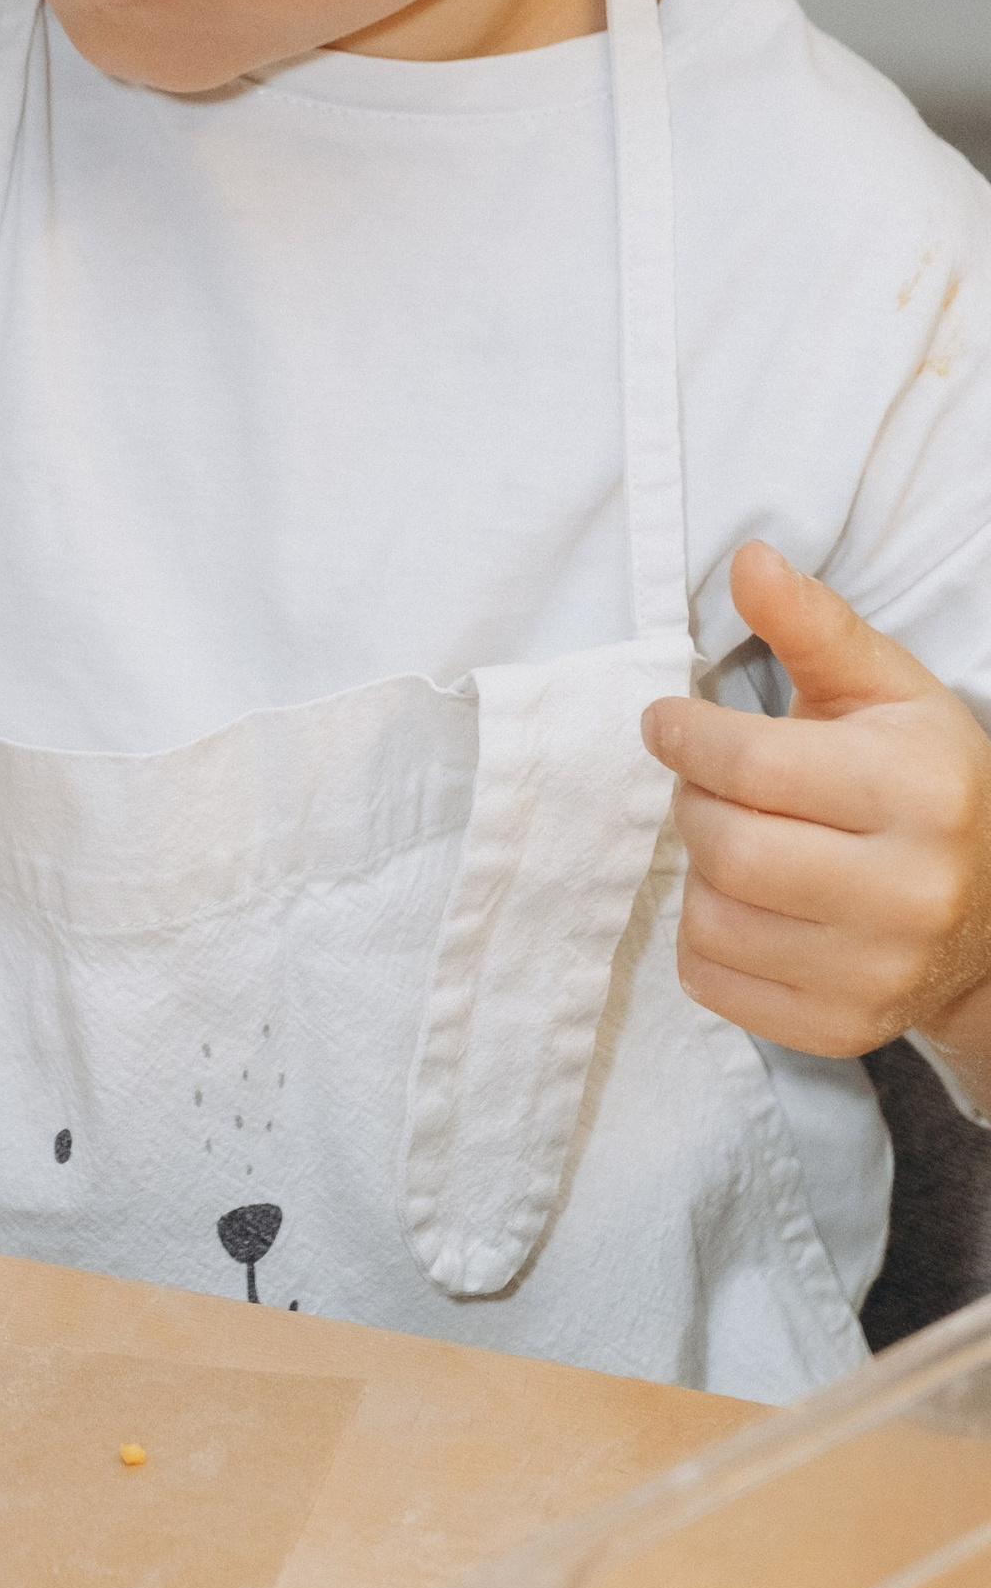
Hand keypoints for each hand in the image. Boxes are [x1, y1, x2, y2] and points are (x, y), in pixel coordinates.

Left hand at [645, 542, 990, 1062]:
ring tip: (736, 840)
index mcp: (921, 790)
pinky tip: (747, 903)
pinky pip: (712, 980)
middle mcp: (910, 891)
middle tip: (706, 785)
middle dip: (693, 803)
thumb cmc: (922, 780)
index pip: (755, 765)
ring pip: (712, 916)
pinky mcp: (842, 1028)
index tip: (665, 722)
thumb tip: (748, 559)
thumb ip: (812, 624)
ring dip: (699, 871)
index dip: (685, 736)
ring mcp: (878, 972)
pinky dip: (706, 935)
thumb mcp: (885, 689)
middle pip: (727, 846)